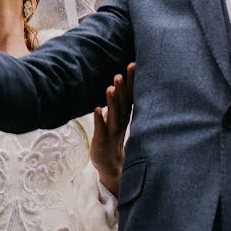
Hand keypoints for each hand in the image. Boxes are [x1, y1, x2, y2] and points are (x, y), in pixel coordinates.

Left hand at [90, 63, 134, 196]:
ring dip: (112, 102)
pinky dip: (99, 119)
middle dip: (121, 88)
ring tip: (110, 88)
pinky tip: (97, 109)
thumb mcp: (118, 118)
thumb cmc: (113, 137)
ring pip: (113, 115)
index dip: (131, 81)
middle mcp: (121, 122)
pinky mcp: (102, 141)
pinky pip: (101, 129)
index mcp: (125, 115)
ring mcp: (112, 132)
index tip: (133, 65)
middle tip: (120, 74)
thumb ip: (120, 101)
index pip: (129, 95)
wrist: (110, 165)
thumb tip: (120, 82)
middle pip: (122, 103)